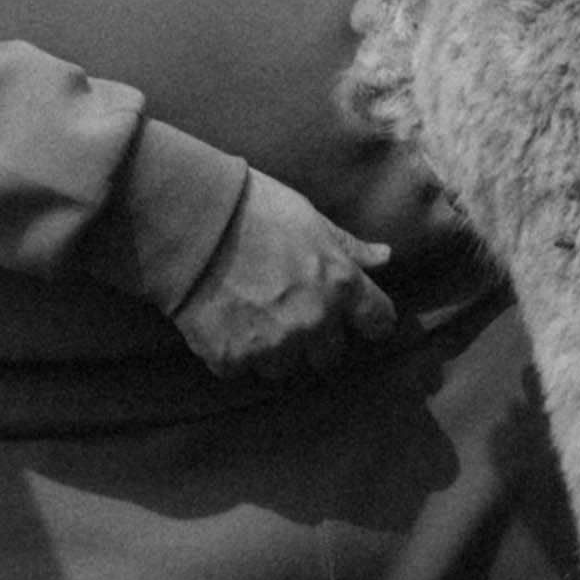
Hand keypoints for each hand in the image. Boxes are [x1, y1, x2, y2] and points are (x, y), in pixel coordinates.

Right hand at [169, 171, 397, 383]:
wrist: (193, 223)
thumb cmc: (256, 210)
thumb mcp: (312, 220)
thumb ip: (349, 248)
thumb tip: (386, 257)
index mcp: (341, 285)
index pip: (379, 322)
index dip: (369, 320)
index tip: (359, 319)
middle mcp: (314, 322)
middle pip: (331, 356)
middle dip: (316, 339)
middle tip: (290, 312)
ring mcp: (274, 345)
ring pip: (286, 368)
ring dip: (275, 350)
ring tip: (252, 316)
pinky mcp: (234, 359)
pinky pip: (242, 369)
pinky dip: (235, 352)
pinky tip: (224, 322)